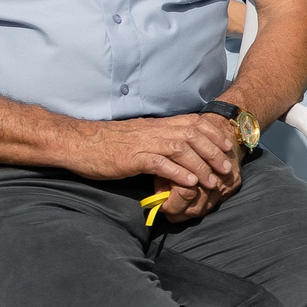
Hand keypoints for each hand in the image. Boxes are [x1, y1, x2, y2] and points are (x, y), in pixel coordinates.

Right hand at [80, 113, 241, 202]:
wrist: (80, 143)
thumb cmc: (108, 142)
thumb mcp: (139, 135)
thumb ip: (158, 138)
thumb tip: (177, 146)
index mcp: (157, 124)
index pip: (193, 123)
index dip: (213, 133)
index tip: (227, 145)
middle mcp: (154, 130)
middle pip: (192, 135)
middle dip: (213, 151)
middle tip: (226, 168)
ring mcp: (143, 143)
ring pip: (180, 149)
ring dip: (200, 165)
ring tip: (212, 181)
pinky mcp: (132, 158)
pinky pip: (159, 163)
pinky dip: (177, 173)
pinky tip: (189, 183)